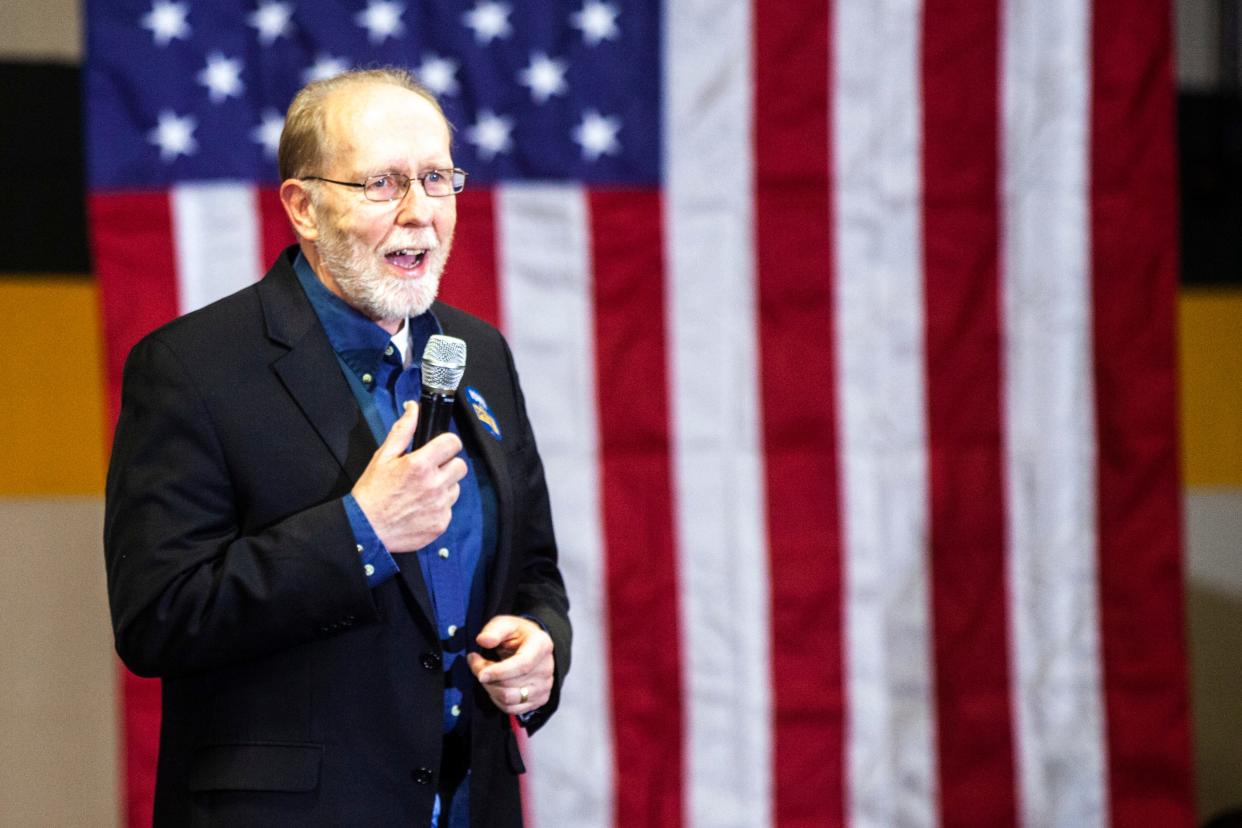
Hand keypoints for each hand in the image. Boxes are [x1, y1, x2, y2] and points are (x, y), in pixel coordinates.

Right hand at [351, 402, 467, 551]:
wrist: (366, 530)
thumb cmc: (372, 493)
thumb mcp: (383, 457)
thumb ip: (403, 430)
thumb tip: (414, 408)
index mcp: (420, 464)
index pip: (453, 443)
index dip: (447, 443)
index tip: (440, 448)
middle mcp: (434, 485)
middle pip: (460, 466)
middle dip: (447, 465)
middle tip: (430, 471)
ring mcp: (439, 506)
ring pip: (456, 488)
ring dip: (444, 487)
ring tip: (422, 491)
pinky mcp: (441, 523)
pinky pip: (450, 509)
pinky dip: (439, 507)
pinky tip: (421, 508)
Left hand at [467, 615, 554, 715]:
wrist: (532, 645)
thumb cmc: (518, 634)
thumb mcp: (505, 623)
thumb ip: (494, 630)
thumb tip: (483, 640)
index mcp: (542, 645)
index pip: (522, 665)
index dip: (499, 672)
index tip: (481, 674)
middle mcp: (547, 668)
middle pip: (511, 685)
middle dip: (487, 677)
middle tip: (476, 663)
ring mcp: (544, 686)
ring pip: (509, 699)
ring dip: (490, 688)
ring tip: (485, 674)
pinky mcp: (539, 700)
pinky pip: (511, 708)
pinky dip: (497, 699)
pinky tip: (494, 685)